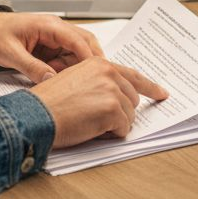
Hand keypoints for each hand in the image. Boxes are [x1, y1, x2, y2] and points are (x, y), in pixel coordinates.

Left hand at [0, 10, 103, 82]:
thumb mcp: (11, 54)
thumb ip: (32, 67)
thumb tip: (51, 80)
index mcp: (48, 25)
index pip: (77, 39)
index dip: (88, 56)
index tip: (95, 74)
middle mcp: (56, 28)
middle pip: (85, 42)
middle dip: (92, 60)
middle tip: (96, 80)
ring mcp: (55, 36)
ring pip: (78, 50)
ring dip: (78, 66)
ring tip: (74, 83)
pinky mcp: (51, 45)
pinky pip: (67, 56)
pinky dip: (68, 68)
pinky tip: (62, 79)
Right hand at [30, 59, 168, 147]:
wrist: (35, 114)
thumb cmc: (48, 103)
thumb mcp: (75, 81)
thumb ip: (98, 83)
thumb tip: (117, 97)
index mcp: (99, 64)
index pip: (132, 76)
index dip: (150, 87)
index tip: (162, 93)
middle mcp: (109, 73)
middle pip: (131, 100)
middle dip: (118, 113)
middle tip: (95, 117)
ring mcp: (113, 90)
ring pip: (128, 117)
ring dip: (112, 124)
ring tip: (87, 121)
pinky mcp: (113, 109)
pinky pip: (123, 129)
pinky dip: (109, 134)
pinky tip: (90, 128)